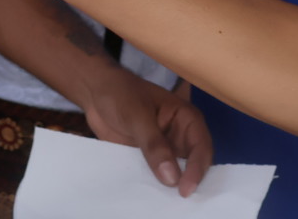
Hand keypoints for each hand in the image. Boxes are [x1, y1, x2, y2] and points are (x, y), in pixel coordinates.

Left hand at [83, 69, 212, 196]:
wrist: (95, 93)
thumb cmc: (121, 94)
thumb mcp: (137, 116)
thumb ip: (154, 144)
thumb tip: (172, 177)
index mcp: (187, 119)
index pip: (201, 147)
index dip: (197, 169)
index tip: (185, 189)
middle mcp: (181, 137)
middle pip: (193, 164)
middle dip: (189, 181)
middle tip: (181, 201)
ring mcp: (166, 149)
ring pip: (176, 173)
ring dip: (172, 186)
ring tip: (168, 204)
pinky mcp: (150, 158)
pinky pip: (157, 175)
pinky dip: (156, 186)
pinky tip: (151, 199)